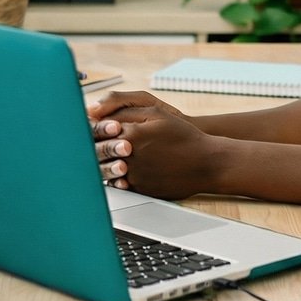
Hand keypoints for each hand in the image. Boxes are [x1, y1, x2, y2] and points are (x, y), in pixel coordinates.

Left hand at [88, 91, 212, 198]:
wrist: (206, 163)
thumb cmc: (183, 135)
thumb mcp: (157, 113)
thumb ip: (126, 111)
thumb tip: (99, 113)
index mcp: (131, 134)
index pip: (99, 130)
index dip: (95, 128)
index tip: (94, 127)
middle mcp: (128, 156)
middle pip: (99, 151)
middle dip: (97, 146)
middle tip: (98, 143)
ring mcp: (133, 175)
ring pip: (107, 168)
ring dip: (105, 163)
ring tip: (110, 156)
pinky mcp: (139, 189)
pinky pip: (119, 183)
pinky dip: (117, 176)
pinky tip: (123, 168)